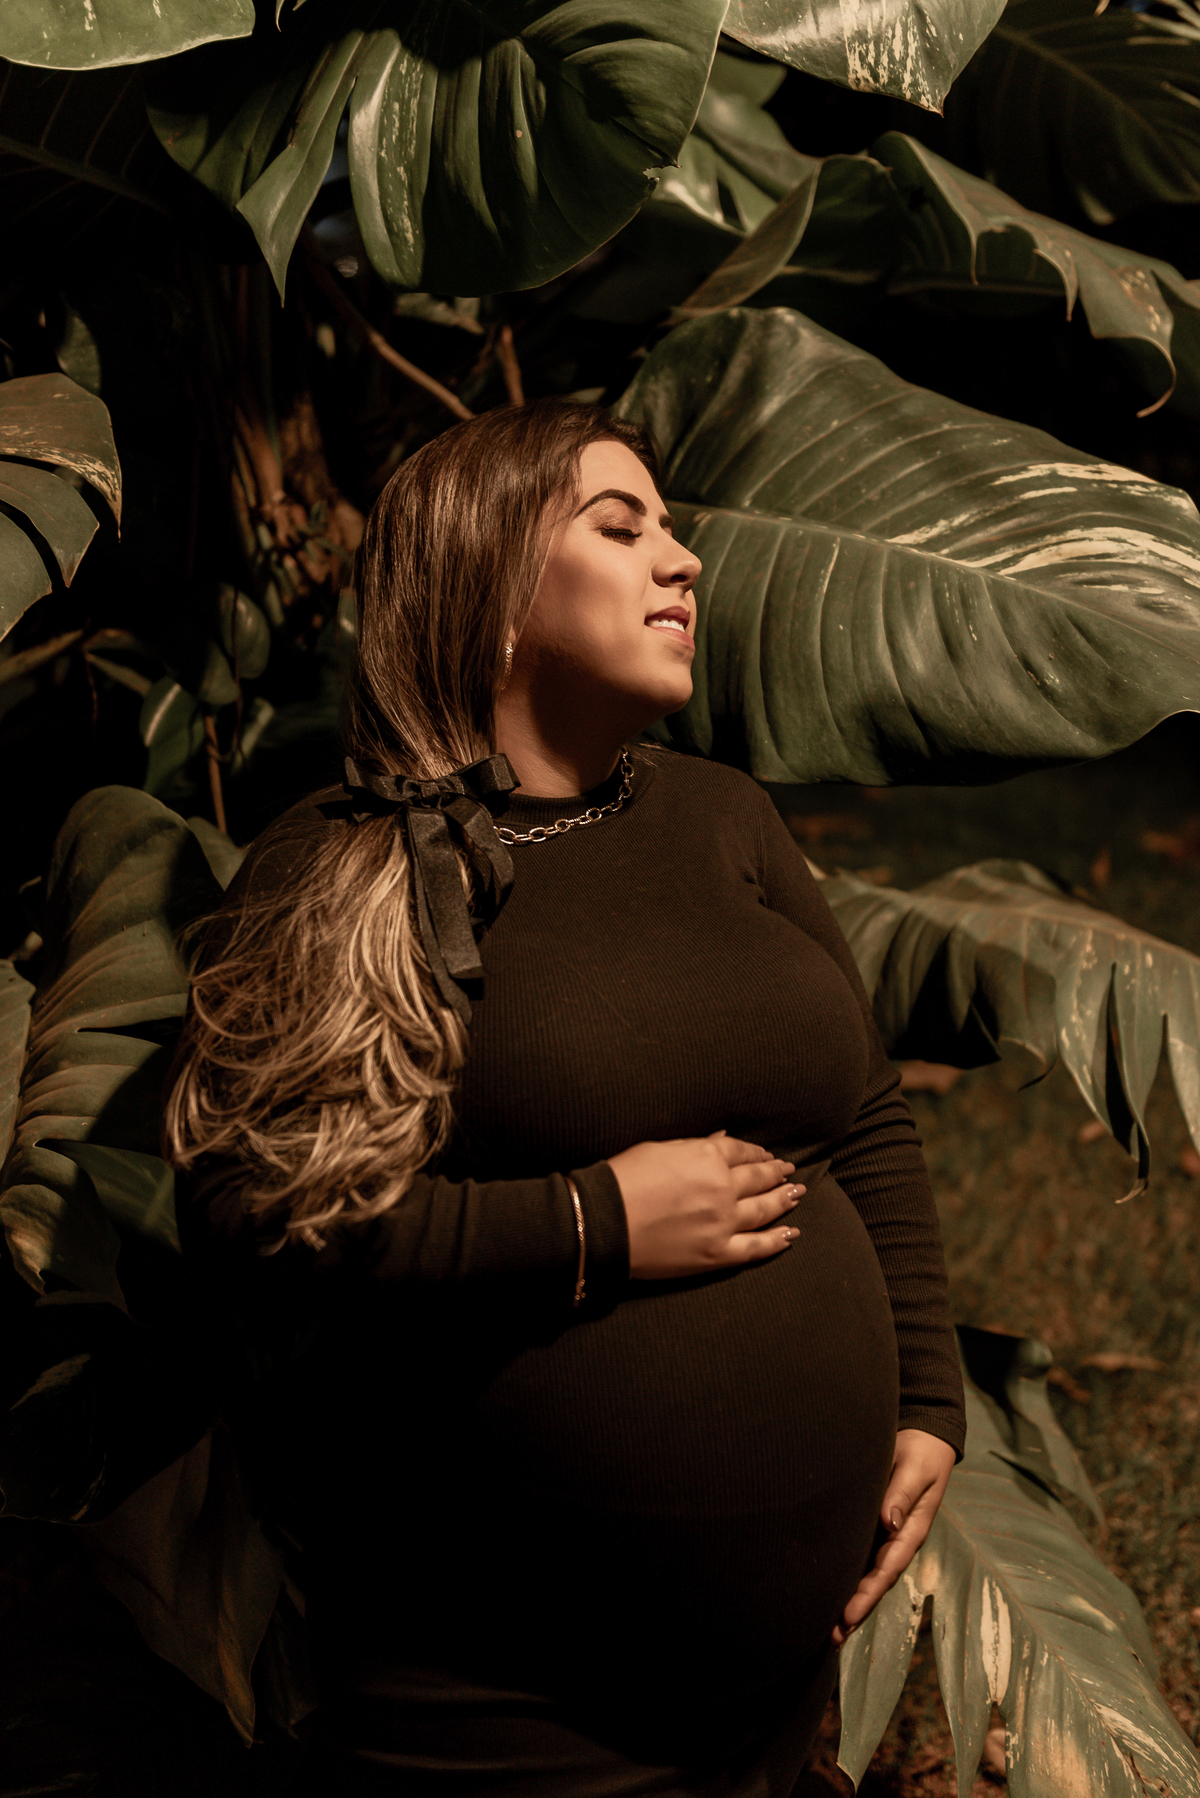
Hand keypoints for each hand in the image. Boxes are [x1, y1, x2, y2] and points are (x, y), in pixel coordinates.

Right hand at [608, 1131, 803, 1279]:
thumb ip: (696, 1146)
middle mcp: (723, 1187)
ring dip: (783, 1200)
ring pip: (764, 1209)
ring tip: (796, 1195)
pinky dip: (776, 1241)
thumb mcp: (659, 1149)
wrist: (605, 1222)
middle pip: (758, 1178)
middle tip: (788, 1172)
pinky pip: (756, 1247)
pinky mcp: (717, 1253)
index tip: (766, 1154)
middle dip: (775, 1173)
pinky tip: (790, 1234)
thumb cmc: (623, 1179)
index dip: (756, 1152)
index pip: (741, 1151)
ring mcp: (724, 1222)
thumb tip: (720, 1139)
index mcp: (708, 1156)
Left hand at [831, 1428, 955, 1645]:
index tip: (847, 1615)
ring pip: (867, 1575)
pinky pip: (861, 1557)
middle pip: (876, 1582)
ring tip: (827, 1632)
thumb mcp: (915, 1470)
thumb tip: (889, 1523)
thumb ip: (902, 1494)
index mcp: (912, 1531)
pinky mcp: (875, 1526)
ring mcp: (887, 1536)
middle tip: (832, 1638)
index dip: (867, 1594)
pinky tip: (829, 1593)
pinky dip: (848, 1578)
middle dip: (856, 1611)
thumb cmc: (921, 1452)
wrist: (925, 1437)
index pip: (886, 1569)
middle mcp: (898, 1540)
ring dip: (850, 1602)